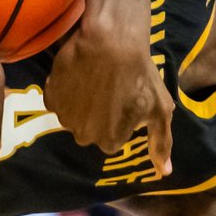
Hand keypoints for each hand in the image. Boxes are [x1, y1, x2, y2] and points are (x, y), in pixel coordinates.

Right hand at [46, 26, 173, 175]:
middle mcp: (85, 136)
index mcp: (111, 141)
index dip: (118, 117)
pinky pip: (56, 101)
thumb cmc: (140, 76)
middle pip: (90, 129)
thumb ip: (161, 143)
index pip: (112, 137)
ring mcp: (65, 118)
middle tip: (108, 90)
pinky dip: (64, 92)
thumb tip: (164, 172)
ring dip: (79, 104)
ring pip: (72, 116)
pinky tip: (77, 76)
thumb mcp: (160, 110)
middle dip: (97, 114)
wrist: (110, 42)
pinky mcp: (50, 98)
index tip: (123, 100)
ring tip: (92, 81)